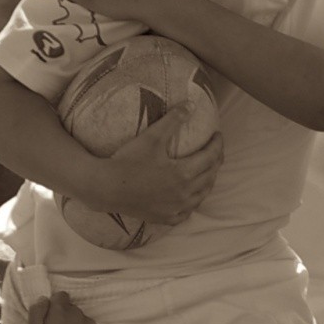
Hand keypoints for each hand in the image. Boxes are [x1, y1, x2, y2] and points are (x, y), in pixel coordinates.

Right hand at [88, 103, 223, 223]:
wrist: (105, 188)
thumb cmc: (128, 161)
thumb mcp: (152, 137)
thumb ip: (173, 120)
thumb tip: (191, 105)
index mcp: (184, 173)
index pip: (211, 157)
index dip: (217, 144)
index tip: (218, 135)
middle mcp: (184, 194)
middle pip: (210, 176)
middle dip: (216, 161)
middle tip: (215, 149)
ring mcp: (175, 208)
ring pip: (201, 195)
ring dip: (208, 181)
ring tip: (208, 170)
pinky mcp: (165, 218)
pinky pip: (186, 213)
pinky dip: (193, 203)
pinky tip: (191, 197)